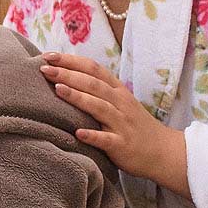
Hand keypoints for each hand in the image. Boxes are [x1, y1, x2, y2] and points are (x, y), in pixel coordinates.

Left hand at [39, 53, 191, 195]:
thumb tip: (64, 76)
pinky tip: (77, 133)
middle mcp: (120, 103)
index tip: (48, 56)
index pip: (93, 69)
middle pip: (93, 84)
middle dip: (68, 74)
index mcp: (117, 91)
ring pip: (99, 107)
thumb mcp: (118, 102)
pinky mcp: (122, 145)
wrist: (164, 152)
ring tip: (57, 89)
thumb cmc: (132, 125)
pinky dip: (93, 136)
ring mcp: (122, 124)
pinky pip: (106, 140)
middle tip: (44, 68)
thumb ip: (96, 90)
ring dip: (78, 97)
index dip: (71, 61)